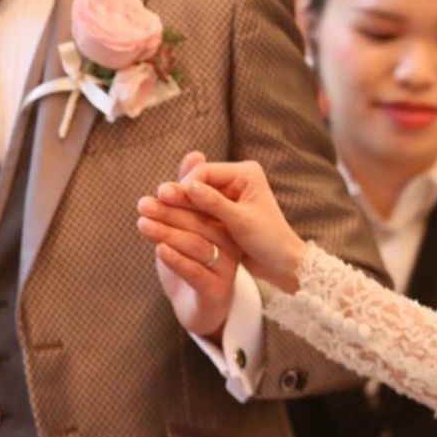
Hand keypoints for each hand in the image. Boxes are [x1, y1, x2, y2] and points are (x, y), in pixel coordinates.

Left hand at [136, 153, 239, 338]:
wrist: (196, 309)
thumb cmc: (190, 261)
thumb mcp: (186, 226)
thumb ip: (189, 193)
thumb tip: (195, 154)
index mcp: (225, 224)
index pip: (206, 205)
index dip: (183, 196)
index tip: (159, 188)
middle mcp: (230, 244)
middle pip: (200, 223)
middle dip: (170, 212)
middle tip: (144, 203)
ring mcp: (226, 269)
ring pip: (197, 246)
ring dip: (167, 233)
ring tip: (143, 224)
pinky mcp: (217, 291)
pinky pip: (196, 273)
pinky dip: (177, 260)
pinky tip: (159, 250)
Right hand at [138, 154, 305, 292]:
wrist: (283, 264)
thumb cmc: (269, 240)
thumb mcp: (241, 221)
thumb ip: (215, 203)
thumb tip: (188, 185)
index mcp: (245, 174)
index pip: (206, 172)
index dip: (185, 184)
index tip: (166, 196)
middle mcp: (237, 180)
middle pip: (199, 182)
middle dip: (178, 194)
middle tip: (153, 201)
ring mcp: (230, 196)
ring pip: (197, 197)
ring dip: (178, 206)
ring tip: (155, 211)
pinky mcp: (224, 212)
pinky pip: (201, 210)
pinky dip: (187, 216)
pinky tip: (168, 222)